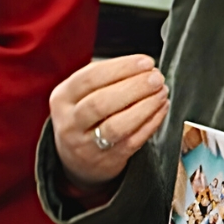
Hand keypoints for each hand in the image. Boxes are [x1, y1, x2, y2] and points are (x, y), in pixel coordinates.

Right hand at [51, 54, 168, 189]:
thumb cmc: (84, 117)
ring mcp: (87, 145)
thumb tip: (143, 67)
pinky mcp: (107, 161)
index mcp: (62, 98)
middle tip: (156, 78)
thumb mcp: (80, 95)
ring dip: (145, 106)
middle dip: (135, 87)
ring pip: (117, 126)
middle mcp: (70, 123)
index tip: (146, 62)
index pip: (90, 78)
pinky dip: (151, 123)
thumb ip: (105, 78)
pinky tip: (161, 109)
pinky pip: (132, 141)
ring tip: (161, 93)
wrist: (76, 159)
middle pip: (102, 103)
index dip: (121, 68)